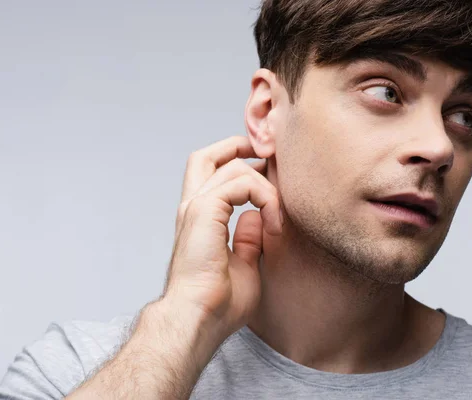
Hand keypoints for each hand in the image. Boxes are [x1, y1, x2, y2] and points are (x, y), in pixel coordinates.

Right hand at [163, 135, 282, 337]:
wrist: (199, 319)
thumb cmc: (218, 303)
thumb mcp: (243, 264)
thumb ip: (247, 238)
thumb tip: (256, 217)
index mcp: (198, 220)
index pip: (209, 174)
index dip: (235, 162)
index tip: (265, 170)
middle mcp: (192, 208)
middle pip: (206, 156)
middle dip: (237, 146)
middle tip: (266, 154)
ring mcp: (196, 207)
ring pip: (232, 166)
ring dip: (264, 184)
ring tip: (279, 213)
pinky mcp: (204, 211)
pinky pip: (241, 183)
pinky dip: (264, 197)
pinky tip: (274, 222)